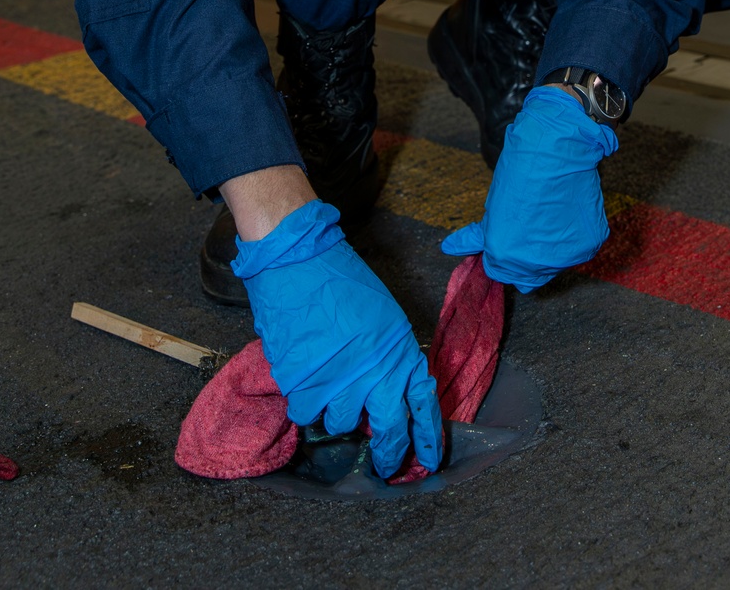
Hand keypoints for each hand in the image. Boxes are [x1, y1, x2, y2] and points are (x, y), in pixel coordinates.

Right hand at [232, 200, 441, 478]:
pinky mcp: (304, 383)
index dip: (428, 436)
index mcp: (399, 350)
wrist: (300, 260)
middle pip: (389, 430)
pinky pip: (306, 414)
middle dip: (390, 456)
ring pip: (342, 424)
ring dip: (336, 413)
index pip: (423, 404)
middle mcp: (376, 372)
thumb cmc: (342, 282)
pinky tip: (305, 382)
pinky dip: (305, 404)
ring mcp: (340, 380)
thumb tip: (391, 392)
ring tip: (329, 387)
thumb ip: (390, 356)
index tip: (429, 459)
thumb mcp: (382, 316)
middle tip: (386, 469)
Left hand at [441, 87, 617, 292]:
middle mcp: (533, 263)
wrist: (556, 147)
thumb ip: (475, 236)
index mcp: (503, 254)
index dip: (502, 253)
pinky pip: (575, 251)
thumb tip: (449, 248)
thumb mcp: (492, 206)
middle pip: (527, 278)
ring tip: (548, 217)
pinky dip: (571, 237)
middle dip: (525, 258)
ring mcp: (563, 257)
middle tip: (529, 228)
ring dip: (549, 250)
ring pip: (552, 267)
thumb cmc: (520, 172)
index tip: (510, 235)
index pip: (500, 272)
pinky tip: (565, 214)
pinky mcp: (587, 245)